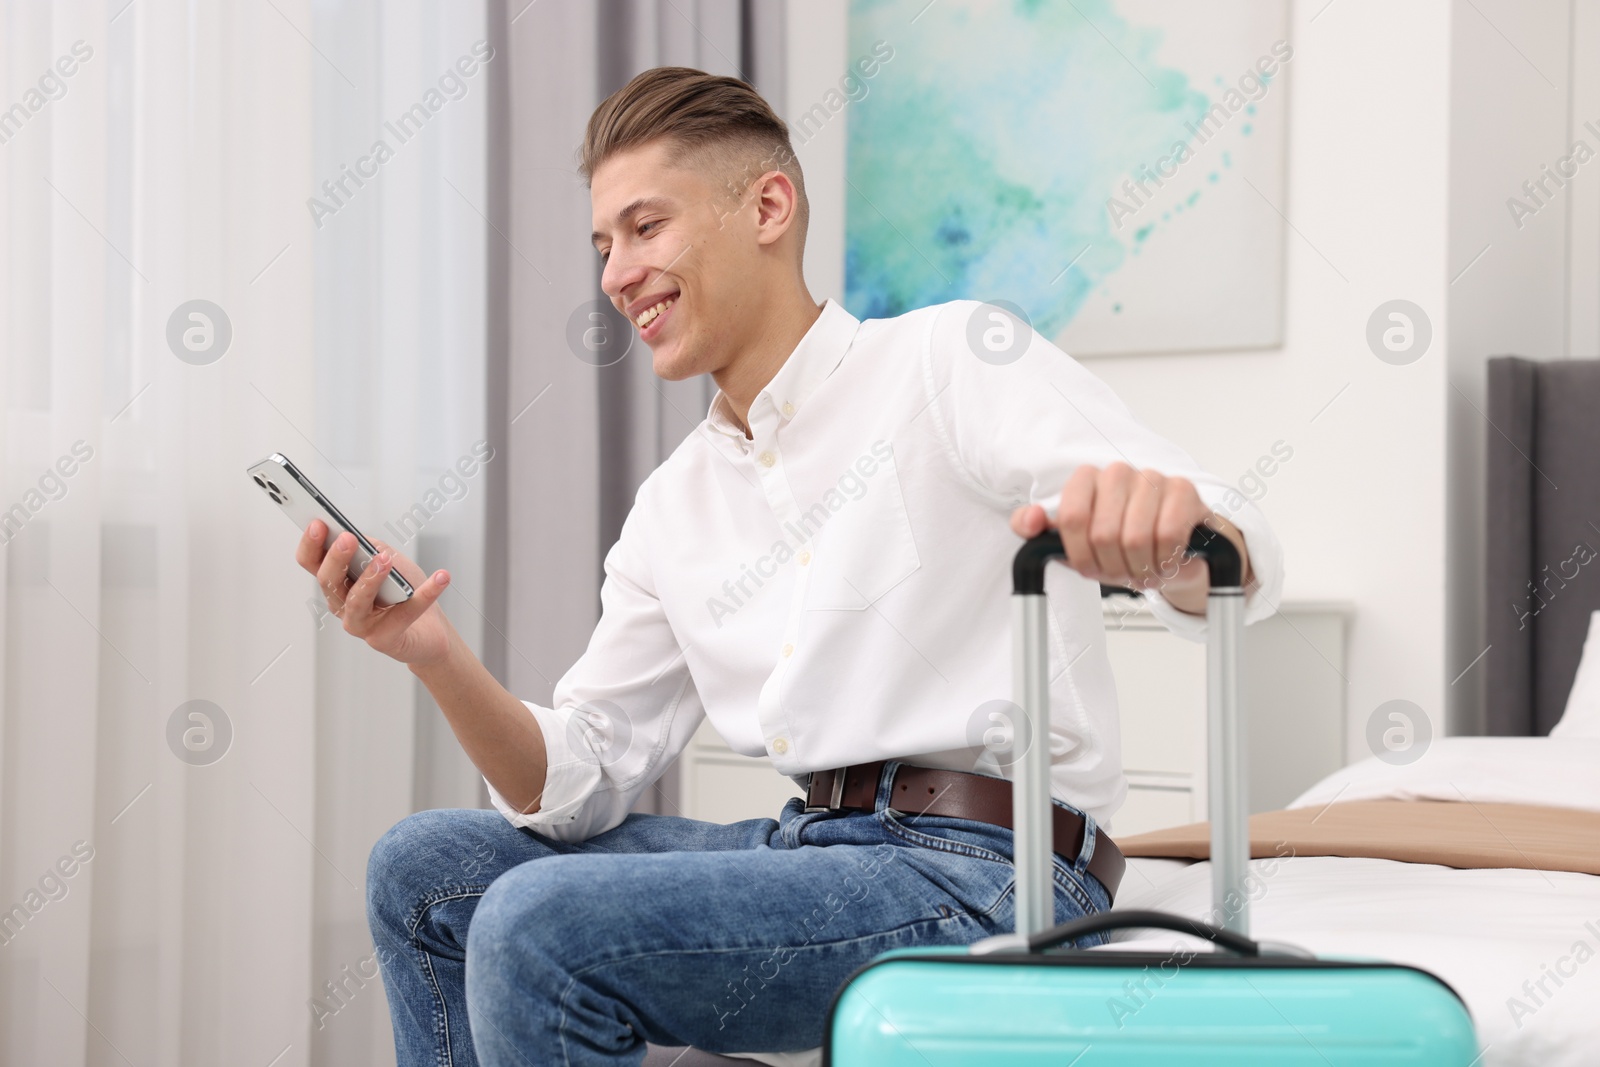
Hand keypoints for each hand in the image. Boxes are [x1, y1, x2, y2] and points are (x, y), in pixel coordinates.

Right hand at [296, 519, 455, 665]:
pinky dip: (426, 594)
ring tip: (385, 559)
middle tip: (349, 539)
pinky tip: (441, 577)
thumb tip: (360, 540)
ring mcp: (361, 625)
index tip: (318, 524)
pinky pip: (405, 614)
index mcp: (337, 584)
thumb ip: (371, 549)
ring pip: (357, 601)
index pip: (312, 564)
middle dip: (336, 559)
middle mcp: (343, 606)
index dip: (310, 545)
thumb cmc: (403, 592)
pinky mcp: (385, 640)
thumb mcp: (387, 561)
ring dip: (371, 578)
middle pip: (329, 582)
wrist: (430, 629)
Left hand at [1009, 463, 1248, 612]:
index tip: (1090, 568)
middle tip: (1122, 573)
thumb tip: (1032, 519)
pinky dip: (1165, 560)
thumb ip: (1038, 532)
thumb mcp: (1072, 544)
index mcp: (1086, 480)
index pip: (1071, 518)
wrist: (1171, 552)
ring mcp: (1152, 478)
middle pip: (1103, 534)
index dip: (1080, 554)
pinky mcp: (1184, 490)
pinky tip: (1164, 563)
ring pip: (1136, 538)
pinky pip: (1168, 535)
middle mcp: (1117, 473)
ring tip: (1143, 571)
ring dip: (1140, 568)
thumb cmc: (1118, 546)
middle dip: (1112, 567)